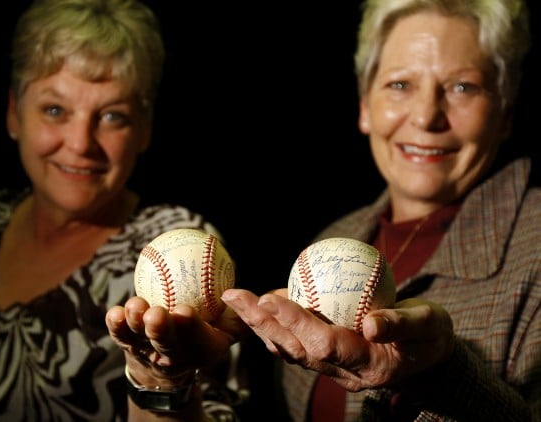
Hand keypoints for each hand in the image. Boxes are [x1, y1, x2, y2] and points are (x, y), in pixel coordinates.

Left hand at [105, 296, 246, 385]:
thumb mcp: (228, 329)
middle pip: (165, 341)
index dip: (189, 326)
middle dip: (160, 329)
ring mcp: (148, 349)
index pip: (196, 338)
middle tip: (156, 312)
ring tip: (132, 306)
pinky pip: (120, 334)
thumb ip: (240, 315)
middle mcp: (173, 352)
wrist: (171, 359)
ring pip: (139, 337)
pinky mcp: (128, 344)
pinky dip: (115, 324)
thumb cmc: (204, 333)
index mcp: (201, 348)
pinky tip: (114, 311)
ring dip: (133, 323)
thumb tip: (260, 297)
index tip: (184, 311)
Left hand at [222, 288, 454, 391]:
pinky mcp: (327, 359)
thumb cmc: (432, 334)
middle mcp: (344, 373)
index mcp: (369, 366)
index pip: (325, 345)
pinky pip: (294, 344)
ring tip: (237, 299)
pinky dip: (273, 325)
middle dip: (263, 323)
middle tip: (237, 296)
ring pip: (289, 350)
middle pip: (295, 350)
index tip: (271, 298)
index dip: (296, 322)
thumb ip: (405, 324)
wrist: (429, 353)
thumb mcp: (431, 325)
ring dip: (260, 325)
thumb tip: (372, 322)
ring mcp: (333, 369)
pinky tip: (258, 304)